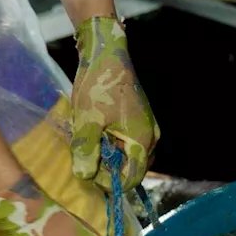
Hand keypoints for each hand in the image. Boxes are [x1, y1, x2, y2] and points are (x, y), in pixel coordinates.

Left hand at [70, 16, 159, 191]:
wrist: (108, 53)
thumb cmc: (99, 86)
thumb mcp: (87, 120)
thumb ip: (86, 150)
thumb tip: (83, 176)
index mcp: (143, 141)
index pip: (132, 177)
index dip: (111, 183)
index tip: (88, 175)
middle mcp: (151, 138)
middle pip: (132, 167)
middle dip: (109, 169)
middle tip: (85, 160)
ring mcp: (148, 128)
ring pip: (130, 155)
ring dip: (111, 156)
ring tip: (89, 146)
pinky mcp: (141, 119)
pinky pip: (129, 142)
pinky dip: (114, 144)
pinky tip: (97, 134)